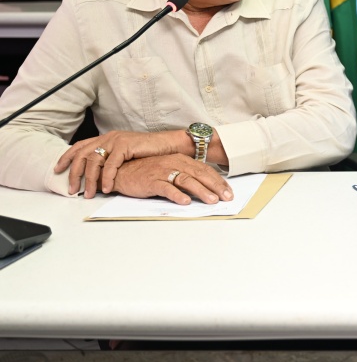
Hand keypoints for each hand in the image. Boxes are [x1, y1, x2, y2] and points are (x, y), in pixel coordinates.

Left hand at [56, 130, 187, 197]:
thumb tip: (97, 175)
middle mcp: (108, 137)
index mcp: (106, 138)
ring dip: (89, 180)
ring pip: (94, 161)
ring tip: (88, 194)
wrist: (169, 145)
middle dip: (74, 174)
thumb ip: (111, 160)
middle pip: (82, 155)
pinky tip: (107, 189)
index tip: (58, 170)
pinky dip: (107, 178)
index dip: (66, 158)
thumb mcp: (125, 155)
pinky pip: (110, 165)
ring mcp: (116, 140)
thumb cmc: (150, 152)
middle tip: (71, 189)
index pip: (79, 147)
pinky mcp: (125, 146)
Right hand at [109, 154, 232, 204]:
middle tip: (227, 197)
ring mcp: (163, 172)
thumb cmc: (148, 172)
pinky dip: (176, 195)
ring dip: (201, 191)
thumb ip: (186, 176)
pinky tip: (185, 201)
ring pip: (186, 181)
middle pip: (199, 175)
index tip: (229, 191)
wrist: (122, 171)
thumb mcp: (170, 170)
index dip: (218, 181)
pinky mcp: (151, 181)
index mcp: (181, 160)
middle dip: (216, 187)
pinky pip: (166, 188)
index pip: (205, 170)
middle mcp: (174, 163)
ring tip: (212, 201)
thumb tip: (206, 188)